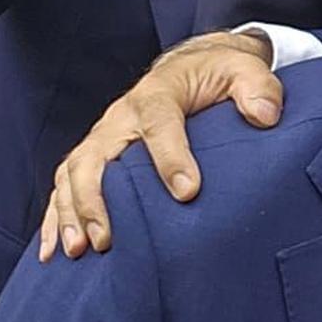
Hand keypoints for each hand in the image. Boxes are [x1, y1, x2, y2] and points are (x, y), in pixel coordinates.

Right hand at [38, 31, 283, 260]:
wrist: (194, 69)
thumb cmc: (219, 75)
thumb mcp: (244, 71)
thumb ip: (258, 88)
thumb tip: (266, 114)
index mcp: (158, 95)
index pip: (158, 123)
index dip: (170, 157)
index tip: (187, 192)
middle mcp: (120, 117)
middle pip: (96, 156)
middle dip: (96, 199)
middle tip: (106, 238)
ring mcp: (103, 138)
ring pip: (73, 174)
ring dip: (71, 213)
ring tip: (78, 250)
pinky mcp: (96, 157)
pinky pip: (66, 187)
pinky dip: (57, 219)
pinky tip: (56, 252)